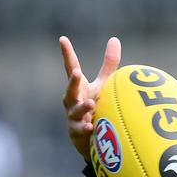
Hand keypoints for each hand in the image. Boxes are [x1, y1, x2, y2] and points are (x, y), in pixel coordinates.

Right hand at [60, 36, 120, 160]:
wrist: (91, 136)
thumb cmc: (97, 105)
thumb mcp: (103, 84)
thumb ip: (108, 64)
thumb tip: (114, 39)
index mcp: (79, 87)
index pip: (72, 67)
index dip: (67, 54)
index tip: (63, 39)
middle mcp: (72, 100)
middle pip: (71, 89)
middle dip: (72, 81)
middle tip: (75, 72)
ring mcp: (74, 116)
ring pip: (76, 111)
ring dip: (83, 106)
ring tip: (91, 103)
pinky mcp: (78, 132)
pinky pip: (81, 130)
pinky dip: (86, 129)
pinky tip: (91, 127)